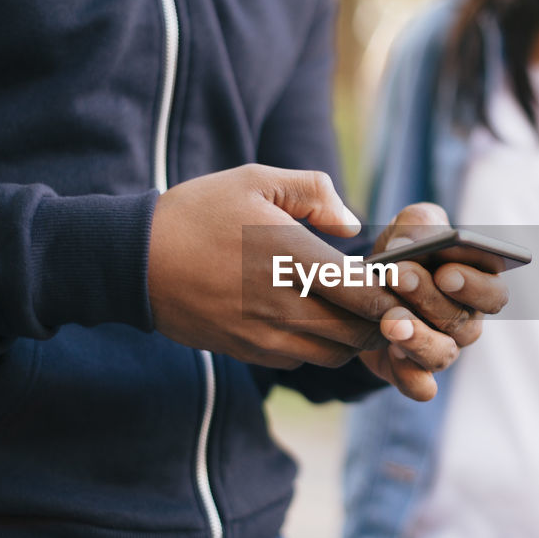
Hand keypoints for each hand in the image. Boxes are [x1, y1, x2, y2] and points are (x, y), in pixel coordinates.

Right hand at [149, 164, 396, 369]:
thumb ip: (313, 191)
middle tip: (389, 303)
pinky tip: (314, 322)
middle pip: (358, 331)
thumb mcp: (254, 178)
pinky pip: (300, 360)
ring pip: (333, 353)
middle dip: (381, 321)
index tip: (404, 284)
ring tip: (354, 313)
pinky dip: (317, 347)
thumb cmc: (197, 212)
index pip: (365, 292)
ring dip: (351, 337)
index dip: (393, 294)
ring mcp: (264, 334)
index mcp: (290, 257)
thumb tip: (350, 223)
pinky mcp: (246, 351)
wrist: (134, 260)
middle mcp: (282, 303)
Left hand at [358, 203, 509, 400]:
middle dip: (430, 299)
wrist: (365, 287)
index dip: (474, 286)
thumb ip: (419, 225)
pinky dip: (409, 375)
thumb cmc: (403, 251)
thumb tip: (407, 244)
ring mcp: (442, 351)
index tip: (446, 272)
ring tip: (390, 319)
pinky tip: (392, 355)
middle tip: (399, 276)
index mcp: (478, 286)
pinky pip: (419, 386)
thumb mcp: (411, 226)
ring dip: (417, 336)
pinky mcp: (412, 372)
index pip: (493, 293)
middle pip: (463, 322)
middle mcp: (466, 323)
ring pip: (442, 354)